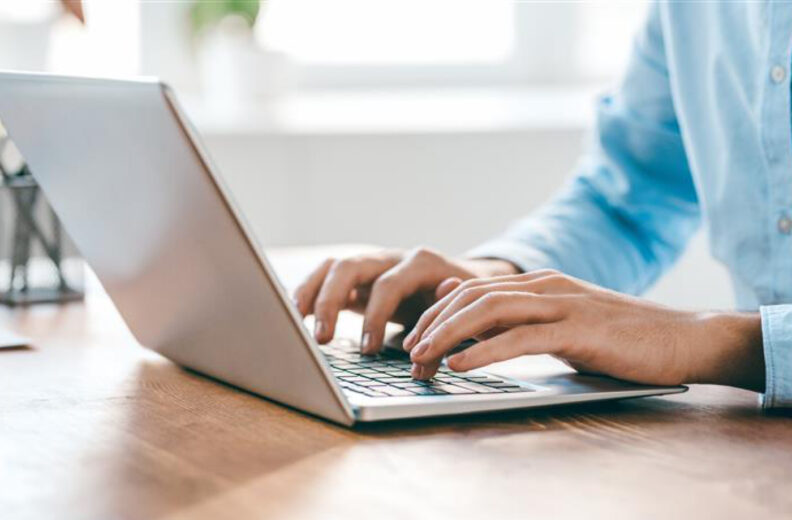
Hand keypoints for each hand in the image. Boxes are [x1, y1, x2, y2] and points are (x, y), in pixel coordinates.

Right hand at [293, 248, 518, 352]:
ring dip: (311, 292)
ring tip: (295, 321)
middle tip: (322, 338)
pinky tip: (295, 315)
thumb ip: (450, 319)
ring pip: (333, 266)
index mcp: (421, 263)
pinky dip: (309, 292)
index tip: (368, 350)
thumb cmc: (465, 302)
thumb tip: (436, 328)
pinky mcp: (360, 278)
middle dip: (331, 300)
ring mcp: (373, 264)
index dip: (376, 316)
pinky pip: (327, 277)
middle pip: (351, 265)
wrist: (467, 283)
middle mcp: (392, 257)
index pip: (389, 284)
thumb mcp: (465, 310)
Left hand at [404, 270, 764, 390]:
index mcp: (539, 284)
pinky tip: (461, 364)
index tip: (414, 338)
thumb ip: (520, 317)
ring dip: (449, 335)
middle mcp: (545, 286)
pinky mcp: (578, 329)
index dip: (437, 313)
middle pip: (473, 297)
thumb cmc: (620, 338)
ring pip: (490, 311)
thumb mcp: (561, 324)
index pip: (473, 290)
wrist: (682, 337)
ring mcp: (562, 304)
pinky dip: (484, 351)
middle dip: (434, 323)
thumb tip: (470, 312)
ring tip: (422, 356)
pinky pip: (521, 338)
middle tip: (408, 351)